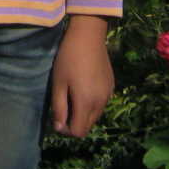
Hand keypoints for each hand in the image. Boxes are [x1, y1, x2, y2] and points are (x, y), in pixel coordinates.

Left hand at [49, 16, 113, 137]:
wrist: (88, 36)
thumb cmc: (68, 58)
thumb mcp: (58, 83)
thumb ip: (59, 108)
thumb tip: (59, 127)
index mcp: (86, 103)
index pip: (78, 132)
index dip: (66, 130)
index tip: (57, 118)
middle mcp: (100, 103)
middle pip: (87, 126)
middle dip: (74, 123)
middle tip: (63, 108)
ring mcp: (108, 94)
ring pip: (95, 116)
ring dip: (83, 114)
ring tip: (72, 96)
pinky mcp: (111, 86)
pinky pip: (101, 103)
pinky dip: (92, 103)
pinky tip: (84, 87)